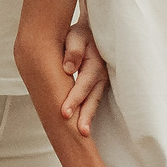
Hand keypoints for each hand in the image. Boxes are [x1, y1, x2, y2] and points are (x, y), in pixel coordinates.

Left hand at [60, 20, 107, 135]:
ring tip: (83, 134)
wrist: (91, 32)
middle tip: (79, 132)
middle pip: (92, 98)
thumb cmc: (81, 34)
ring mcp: (102, 82)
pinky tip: (82, 125)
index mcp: (94, 63)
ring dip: (89, 117)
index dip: (74, 99)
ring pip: (94, 102)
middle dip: (85, 116)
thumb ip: (73, 50)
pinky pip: (93, 100)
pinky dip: (88, 113)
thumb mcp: (76, 36)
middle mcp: (101, 75)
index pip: (83, 85)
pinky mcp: (99, 86)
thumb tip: (67, 68)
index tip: (64, 113)